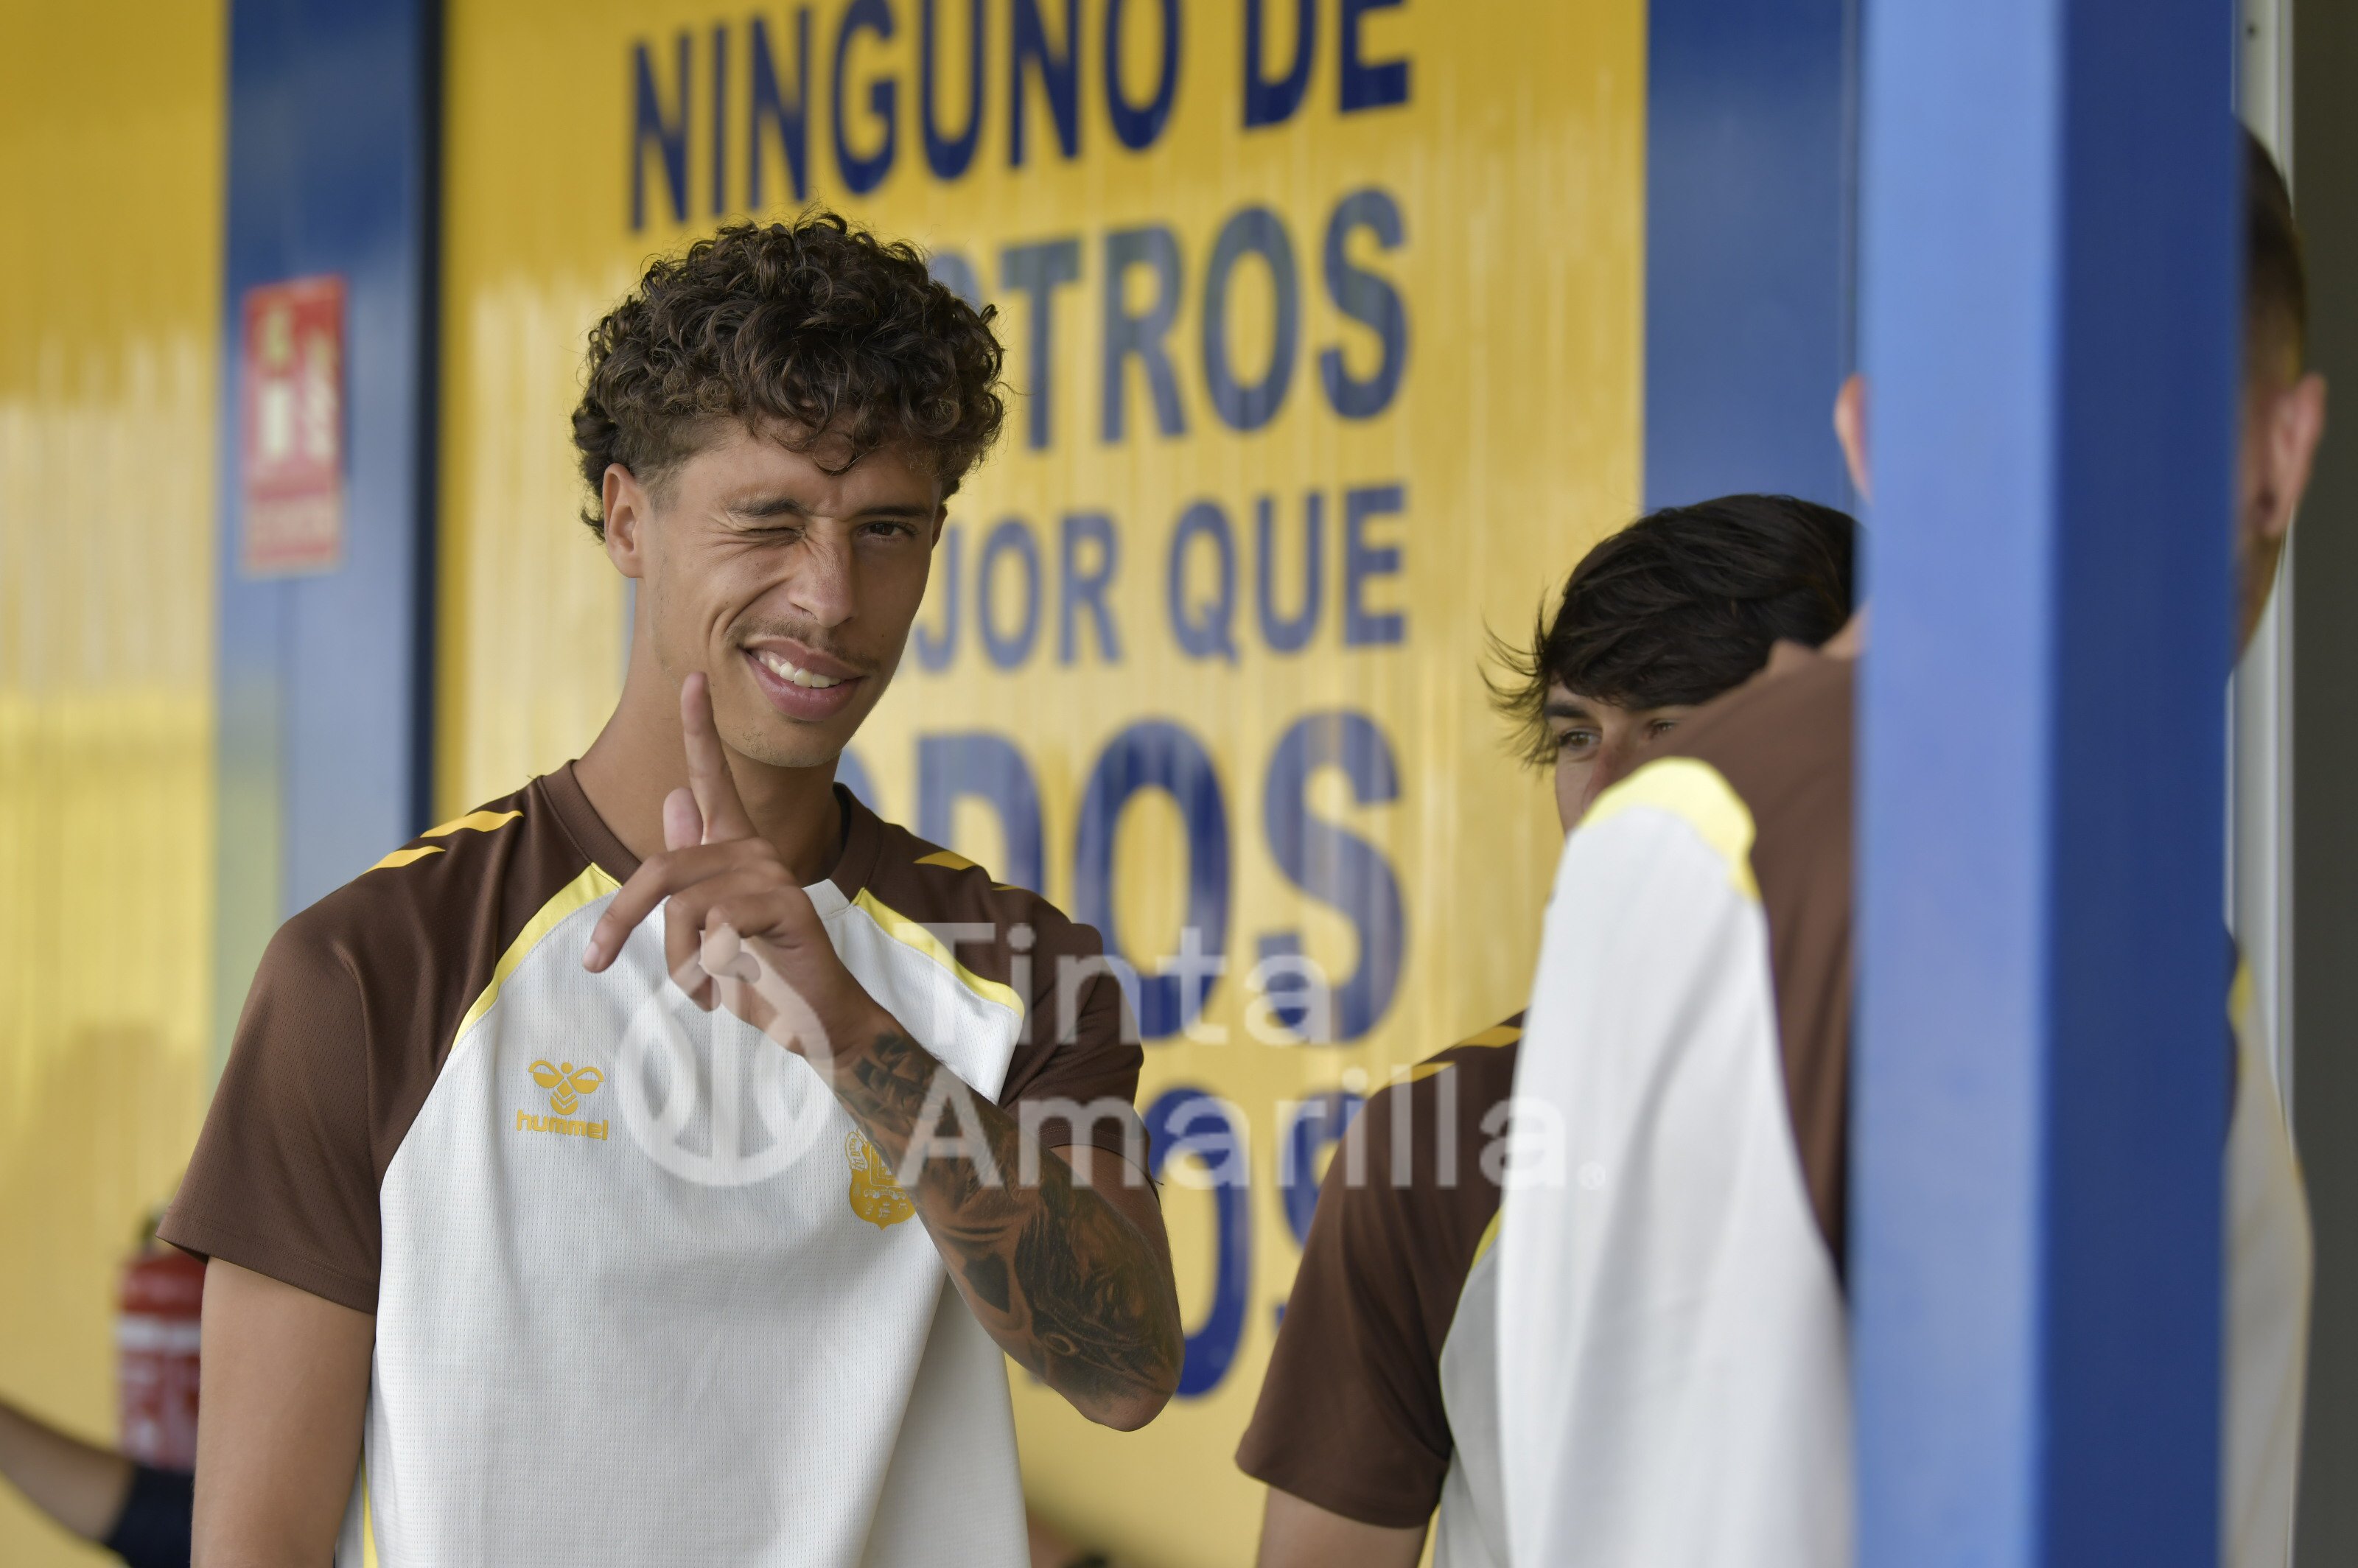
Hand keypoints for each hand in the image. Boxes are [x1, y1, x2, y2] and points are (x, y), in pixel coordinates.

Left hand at [582, 673, 884, 1059]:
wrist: (814, 1023)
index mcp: (735, 849)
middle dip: (620, 919)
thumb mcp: (706, 928)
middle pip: (662, 867)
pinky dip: (706, 972)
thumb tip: (673, 797)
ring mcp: (773, 875)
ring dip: (677, 961)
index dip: (700, 728)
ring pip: (682, 907)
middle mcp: (756, 850)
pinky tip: (734, 988)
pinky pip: (713, 929)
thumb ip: (689, 870)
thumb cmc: (758, 977)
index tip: (690, 679)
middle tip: (594, 962)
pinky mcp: (786, 906)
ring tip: (705, 986)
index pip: (712, 779)